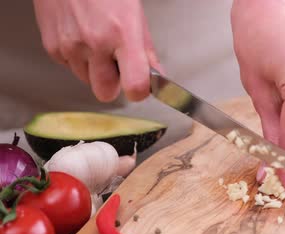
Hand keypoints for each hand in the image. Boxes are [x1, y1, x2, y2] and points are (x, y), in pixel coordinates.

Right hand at [32, 0, 161, 101]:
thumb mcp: (135, 14)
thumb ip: (146, 49)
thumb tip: (156, 76)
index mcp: (122, 34)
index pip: (135, 85)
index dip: (139, 92)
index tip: (140, 87)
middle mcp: (95, 43)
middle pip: (105, 92)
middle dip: (113, 84)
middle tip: (116, 65)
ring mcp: (70, 46)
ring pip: (86, 80)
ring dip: (94, 69)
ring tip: (97, 41)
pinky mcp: (52, 46)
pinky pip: (69, 66)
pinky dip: (77, 58)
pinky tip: (81, 36)